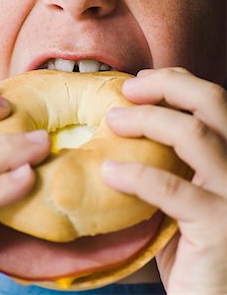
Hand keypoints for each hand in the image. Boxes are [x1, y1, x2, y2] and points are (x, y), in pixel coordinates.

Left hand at [101, 68, 226, 293]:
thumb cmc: (192, 244)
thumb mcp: (186, 192)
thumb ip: (171, 160)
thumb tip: (127, 124)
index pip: (215, 99)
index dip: (178, 81)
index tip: (140, 80)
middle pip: (213, 102)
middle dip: (167, 86)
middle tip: (128, 89)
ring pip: (195, 135)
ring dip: (148, 120)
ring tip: (112, 122)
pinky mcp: (219, 225)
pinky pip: (172, 188)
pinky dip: (136, 173)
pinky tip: (110, 172)